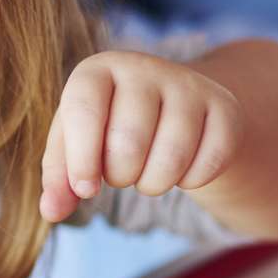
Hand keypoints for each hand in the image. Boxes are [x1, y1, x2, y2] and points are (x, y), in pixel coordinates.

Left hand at [39, 50, 243, 221]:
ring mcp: (189, 84)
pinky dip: (191, 182)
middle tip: (121, 172)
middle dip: (120, 176)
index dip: (81, 161)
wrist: (171, 108)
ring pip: (171, 158)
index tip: (85, 190)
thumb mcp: (76, 146)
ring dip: (153, 184)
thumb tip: (52, 211)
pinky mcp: (226, 107)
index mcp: (98, 70)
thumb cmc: (109, 128)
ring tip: (147, 173)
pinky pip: (208, 164)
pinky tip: (181, 169)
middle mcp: (144, 67)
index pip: (83, 112)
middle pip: (128, 143)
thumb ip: (60, 178)